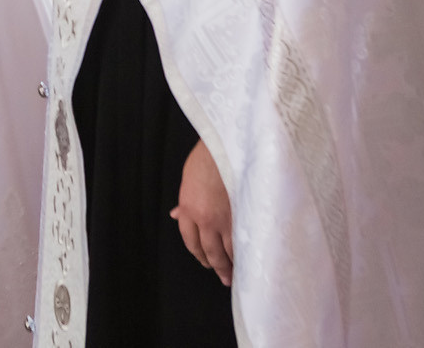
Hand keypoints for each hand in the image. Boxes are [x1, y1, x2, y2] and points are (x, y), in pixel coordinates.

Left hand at [172, 138, 234, 285]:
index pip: (190, 240)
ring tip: (236, 274)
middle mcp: (205, 219)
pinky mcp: (243, 217)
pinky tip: (249, 259)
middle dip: (215, 265)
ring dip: (232, 265)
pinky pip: (243, 242)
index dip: (198, 253)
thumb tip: (175, 215)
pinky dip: (245, 252)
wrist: (227, 147)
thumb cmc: (207, 158)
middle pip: (208, 251)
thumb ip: (185, 203)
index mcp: (188, 209)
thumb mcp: (188, 180)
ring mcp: (225, 220)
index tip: (204, 260)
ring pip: (228, 251)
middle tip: (223, 276)